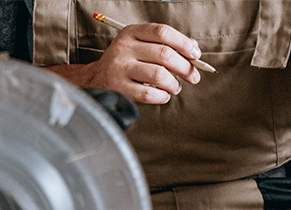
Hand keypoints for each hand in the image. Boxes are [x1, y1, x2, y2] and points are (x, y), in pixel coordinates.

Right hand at [78, 24, 203, 103]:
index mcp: (131, 32)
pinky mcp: (118, 88)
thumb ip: (165, 44)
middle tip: (193, 76)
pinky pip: (149, 95)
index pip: (163, 32)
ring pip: (159, 75)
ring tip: (175, 87)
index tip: (195, 55)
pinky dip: (163, 97)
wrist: (94, 78)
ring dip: (174, 84)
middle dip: (185, 67)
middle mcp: (123, 47)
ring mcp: (119, 68)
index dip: (184, 43)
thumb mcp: (139, 45)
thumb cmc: (124, 61)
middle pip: (165, 54)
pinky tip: (163, 95)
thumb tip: (193, 49)